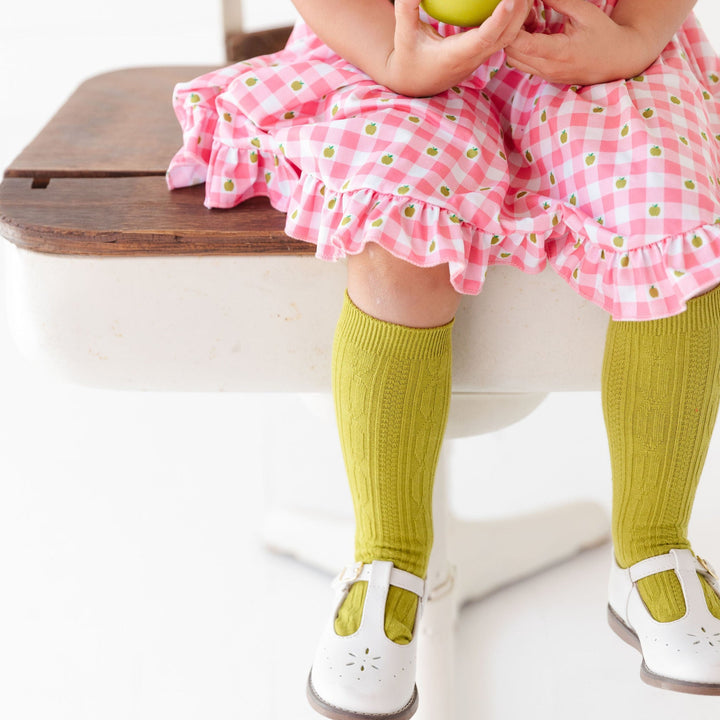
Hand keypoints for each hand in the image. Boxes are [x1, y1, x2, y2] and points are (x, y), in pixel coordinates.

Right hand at [385, 0, 532, 96]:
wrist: (415, 82)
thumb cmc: (408, 57)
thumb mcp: (403, 35)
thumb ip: (406, 10)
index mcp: (456, 57)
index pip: (483, 38)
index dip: (499, 19)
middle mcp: (474, 58)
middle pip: (507, 36)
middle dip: (521, 10)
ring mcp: (482, 57)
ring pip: (511, 36)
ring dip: (522, 12)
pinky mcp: (484, 52)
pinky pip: (506, 34)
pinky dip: (515, 16)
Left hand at [505, 0, 659, 85]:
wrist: (617, 60)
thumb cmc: (603, 34)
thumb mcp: (584, 12)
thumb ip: (559, 1)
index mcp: (559, 53)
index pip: (523, 44)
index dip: (512, 27)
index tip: (515, 9)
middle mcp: (548, 68)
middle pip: (511, 53)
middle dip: (510, 32)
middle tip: (524, 12)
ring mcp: (545, 75)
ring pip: (513, 60)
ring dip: (514, 41)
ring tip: (530, 22)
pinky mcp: (544, 76)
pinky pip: (522, 64)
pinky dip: (521, 49)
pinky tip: (534, 33)